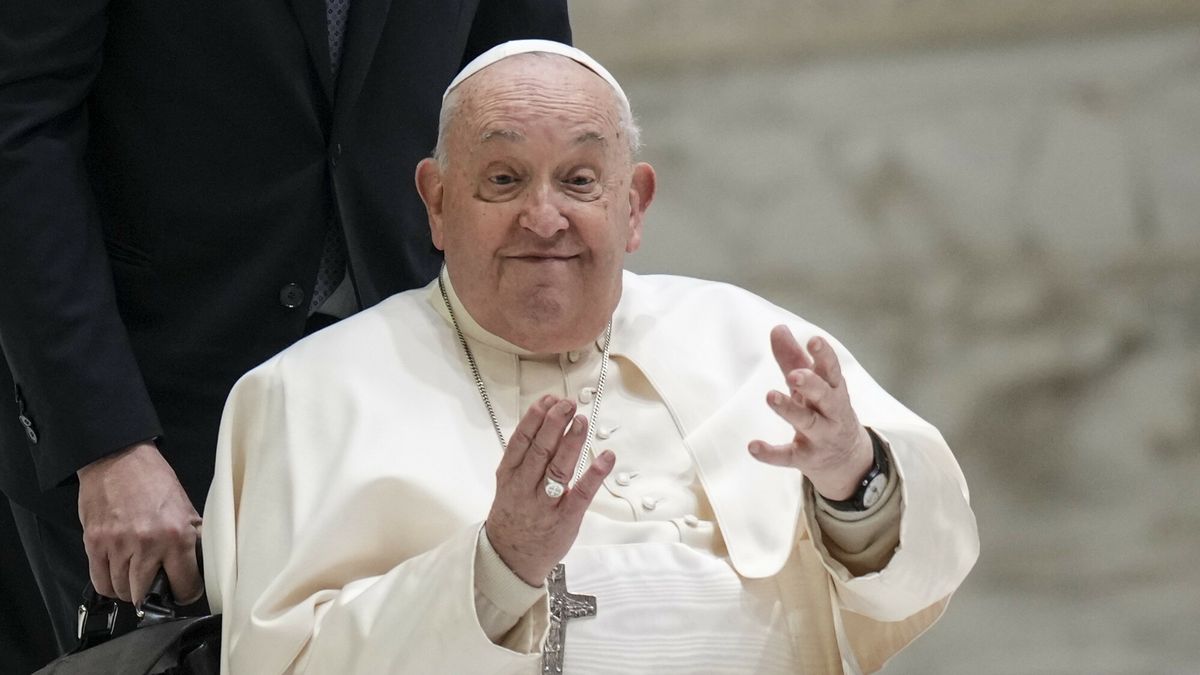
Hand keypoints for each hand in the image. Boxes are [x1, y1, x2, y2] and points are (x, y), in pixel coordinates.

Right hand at [77, 441, 202, 605]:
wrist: (118, 459)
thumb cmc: (154, 481)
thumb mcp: (185, 507)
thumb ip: (192, 538)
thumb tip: (200, 565)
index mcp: (177, 535)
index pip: (184, 585)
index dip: (186, 593)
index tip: (184, 591)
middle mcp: (147, 544)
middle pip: (146, 595)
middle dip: (154, 596)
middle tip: (158, 586)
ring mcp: (117, 545)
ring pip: (122, 591)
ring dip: (131, 590)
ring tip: (137, 577)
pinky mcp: (94, 544)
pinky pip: (100, 582)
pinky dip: (110, 585)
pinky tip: (118, 575)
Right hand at [484, 395, 614, 586]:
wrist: (510, 559)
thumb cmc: (514, 515)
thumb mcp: (508, 484)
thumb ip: (524, 457)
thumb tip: (546, 421)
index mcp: (509, 476)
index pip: (520, 441)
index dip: (534, 418)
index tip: (548, 399)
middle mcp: (524, 488)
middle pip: (539, 451)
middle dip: (554, 424)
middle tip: (567, 404)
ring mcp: (545, 505)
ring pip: (558, 469)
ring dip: (571, 443)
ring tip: (582, 421)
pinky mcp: (565, 520)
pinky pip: (581, 496)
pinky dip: (594, 475)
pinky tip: (606, 458)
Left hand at [748, 325, 872, 500]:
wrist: (848, 460)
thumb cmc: (825, 411)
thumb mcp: (813, 385)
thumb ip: (793, 358)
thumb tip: (778, 328)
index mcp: (834, 390)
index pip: (832, 371)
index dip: (825, 356)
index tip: (814, 340)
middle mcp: (831, 413)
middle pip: (825, 397)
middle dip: (812, 385)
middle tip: (795, 375)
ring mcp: (820, 437)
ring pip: (807, 423)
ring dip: (789, 410)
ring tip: (771, 396)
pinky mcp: (806, 458)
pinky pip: (788, 456)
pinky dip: (771, 453)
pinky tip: (753, 446)